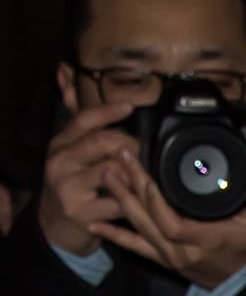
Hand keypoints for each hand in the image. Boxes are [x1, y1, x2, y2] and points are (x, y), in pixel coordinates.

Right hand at [36, 102, 139, 256]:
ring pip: (114, 169)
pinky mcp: (82, 212)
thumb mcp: (68, 146)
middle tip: (139, 153)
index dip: (107, 111)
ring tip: (139, 175)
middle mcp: (60, 163)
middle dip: (130, 145)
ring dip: (135, 172)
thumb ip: (74, 111)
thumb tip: (66, 70)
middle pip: (104, 142)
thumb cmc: (71, 180)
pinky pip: (120, 199)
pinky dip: (134, 197)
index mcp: (60, 144)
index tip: (129, 106)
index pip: (83, 120)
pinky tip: (137, 196)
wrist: (55, 225)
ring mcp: (68, 189)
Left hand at [91, 148, 245, 289]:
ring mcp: (168, 255)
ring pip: (138, 228)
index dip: (153, 198)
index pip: (171, 220)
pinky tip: (95, 223)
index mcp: (205, 238)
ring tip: (108, 176)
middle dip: (131, 188)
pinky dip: (113, 235)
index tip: (144, 170)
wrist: (239, 279)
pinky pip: (133, 247)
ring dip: (120, 202)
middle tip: (118, 161)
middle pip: (148, 219)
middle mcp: (181, 249)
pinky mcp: (160, 258)